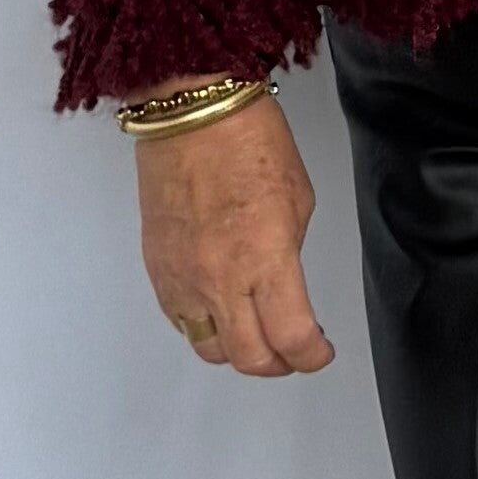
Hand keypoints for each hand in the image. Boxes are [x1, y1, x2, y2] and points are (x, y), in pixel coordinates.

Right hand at [130, 81, 335, 375]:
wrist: (191, 114)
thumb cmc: (251, 140)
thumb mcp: (298, 198)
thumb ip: (289, 251)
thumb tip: (281, 279)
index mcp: (266, 260)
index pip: (290, 336)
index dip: (311, 355)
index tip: (320, 351)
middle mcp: (221, 281)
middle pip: (249, 358)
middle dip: (277, 364)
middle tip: (292, 352)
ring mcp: (183, 281)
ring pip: (210, 348)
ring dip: (238, 350)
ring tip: (257, 334)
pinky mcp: (157, 272)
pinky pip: (180, 321)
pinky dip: (204, 327)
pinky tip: (221, 310)